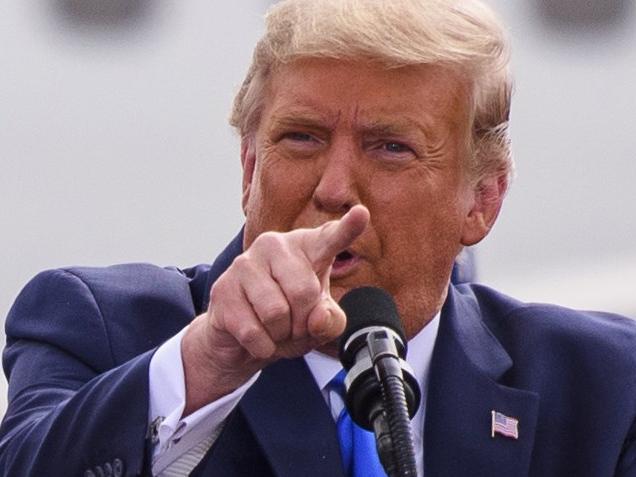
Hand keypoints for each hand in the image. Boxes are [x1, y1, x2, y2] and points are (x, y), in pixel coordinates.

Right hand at [181, 205, 369, 413]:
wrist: (241, 340)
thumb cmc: (288, 321)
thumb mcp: (319, 324)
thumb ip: (331, 321)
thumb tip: (316, 317)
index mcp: (306, 247)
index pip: (331, 237)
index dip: (348, 228)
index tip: (362, 214)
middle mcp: (274, 245)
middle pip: (304, 292)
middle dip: (302, 323)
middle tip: (294, 326)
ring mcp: (244, 264)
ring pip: (276, 313)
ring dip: (280, 335)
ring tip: (274, 329)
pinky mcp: (222, 289)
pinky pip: (253, 332)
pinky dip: (261, 347)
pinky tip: (257, 338)